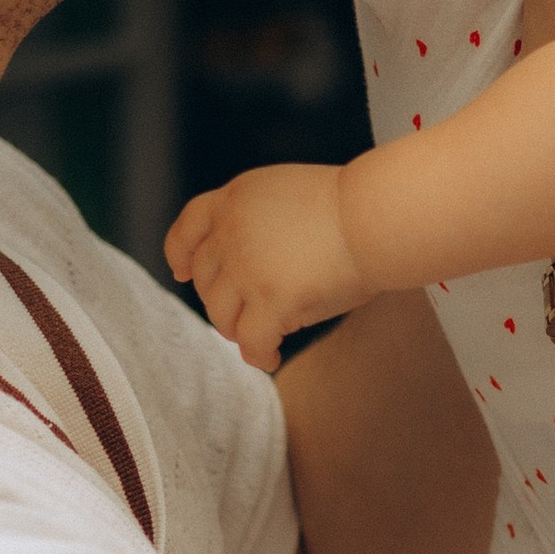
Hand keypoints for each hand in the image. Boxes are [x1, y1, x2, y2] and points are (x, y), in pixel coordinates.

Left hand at [165, 161, 368, 371]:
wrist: (375, 218)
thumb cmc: (352, 208)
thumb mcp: (287, 195)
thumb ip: (260, 222)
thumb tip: (252, 265)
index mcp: (236, 198)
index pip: (189, 227)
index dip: (179, 253)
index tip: (180, 272)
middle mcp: (231, 232)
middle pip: (204, 280)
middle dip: (219, 301)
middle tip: (239, 316)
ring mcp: (246, 268)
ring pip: (220, 315)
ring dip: (236, 330)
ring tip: (258, 339)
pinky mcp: (269, 302)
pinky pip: (250, 342)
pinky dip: (257, 355)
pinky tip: (270, 358)